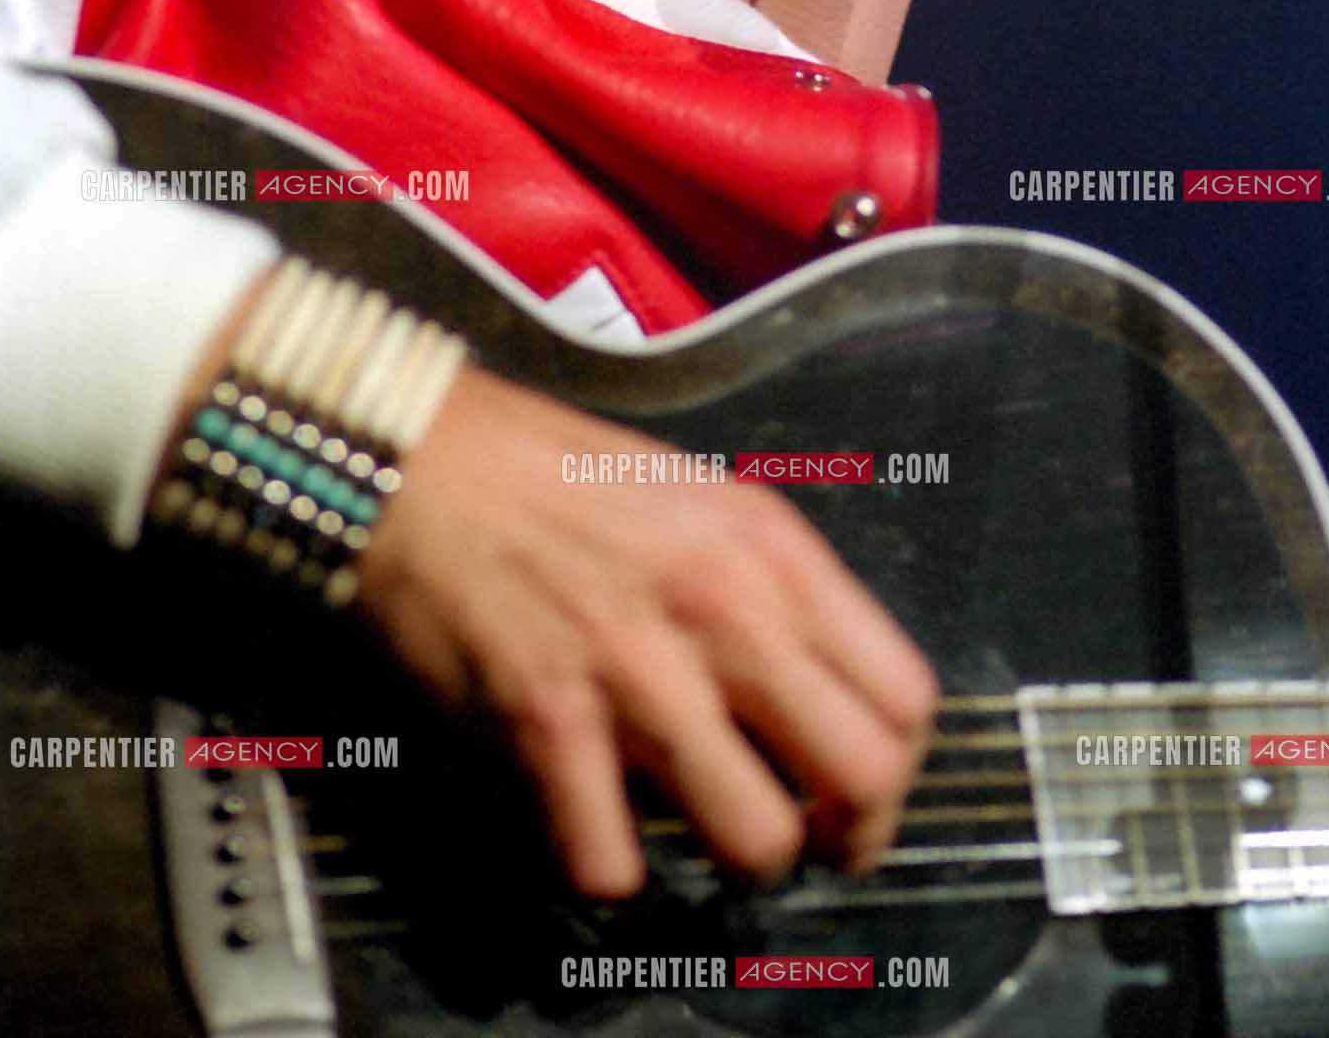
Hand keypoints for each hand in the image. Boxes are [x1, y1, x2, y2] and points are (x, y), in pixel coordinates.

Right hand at [354, 362, 938, 898]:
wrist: (423, 460)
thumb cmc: (559, 478)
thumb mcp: (704, 498)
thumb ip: (773, 588)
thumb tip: (822, 693)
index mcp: (772, 549)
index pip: (904, 695)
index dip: (895, 769)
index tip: (856, 793)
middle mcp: (726, 608)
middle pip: (861, 776)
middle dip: (845, 834)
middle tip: (805, 836)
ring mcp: (639, 671)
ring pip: (757, 839)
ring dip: (734, 858)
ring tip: (699, 826)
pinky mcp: (549, 723)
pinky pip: (614, 862)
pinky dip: (609, 869)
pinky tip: (597, 825)